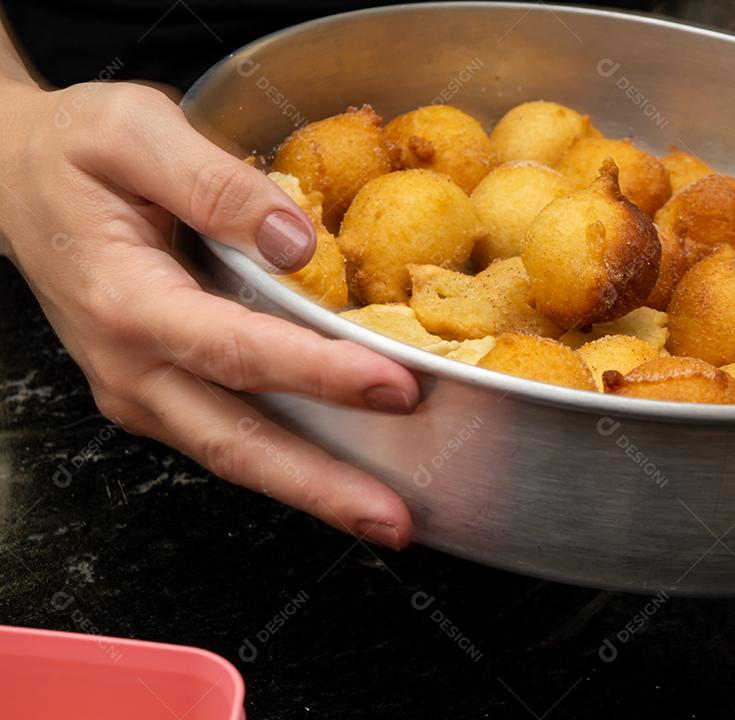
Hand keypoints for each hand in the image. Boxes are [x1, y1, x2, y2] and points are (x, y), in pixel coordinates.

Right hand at [0, 80, 418, 547]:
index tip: (394, 387)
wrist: (16, 179)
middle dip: (320, 487)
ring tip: (386, 518)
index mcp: (126, 301)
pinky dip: (288, 461)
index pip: (235, 350)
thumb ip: (214, 183)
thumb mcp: (133, 129)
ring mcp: (142, 390)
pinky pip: (229, 435)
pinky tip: (345, 470)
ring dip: (311, 491)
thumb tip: (297, 243)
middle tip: (395, 521)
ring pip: (234, 454)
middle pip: (235, 442)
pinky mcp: (161, 393)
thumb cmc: (75, 149)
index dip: (318, 373)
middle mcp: (131, 366)